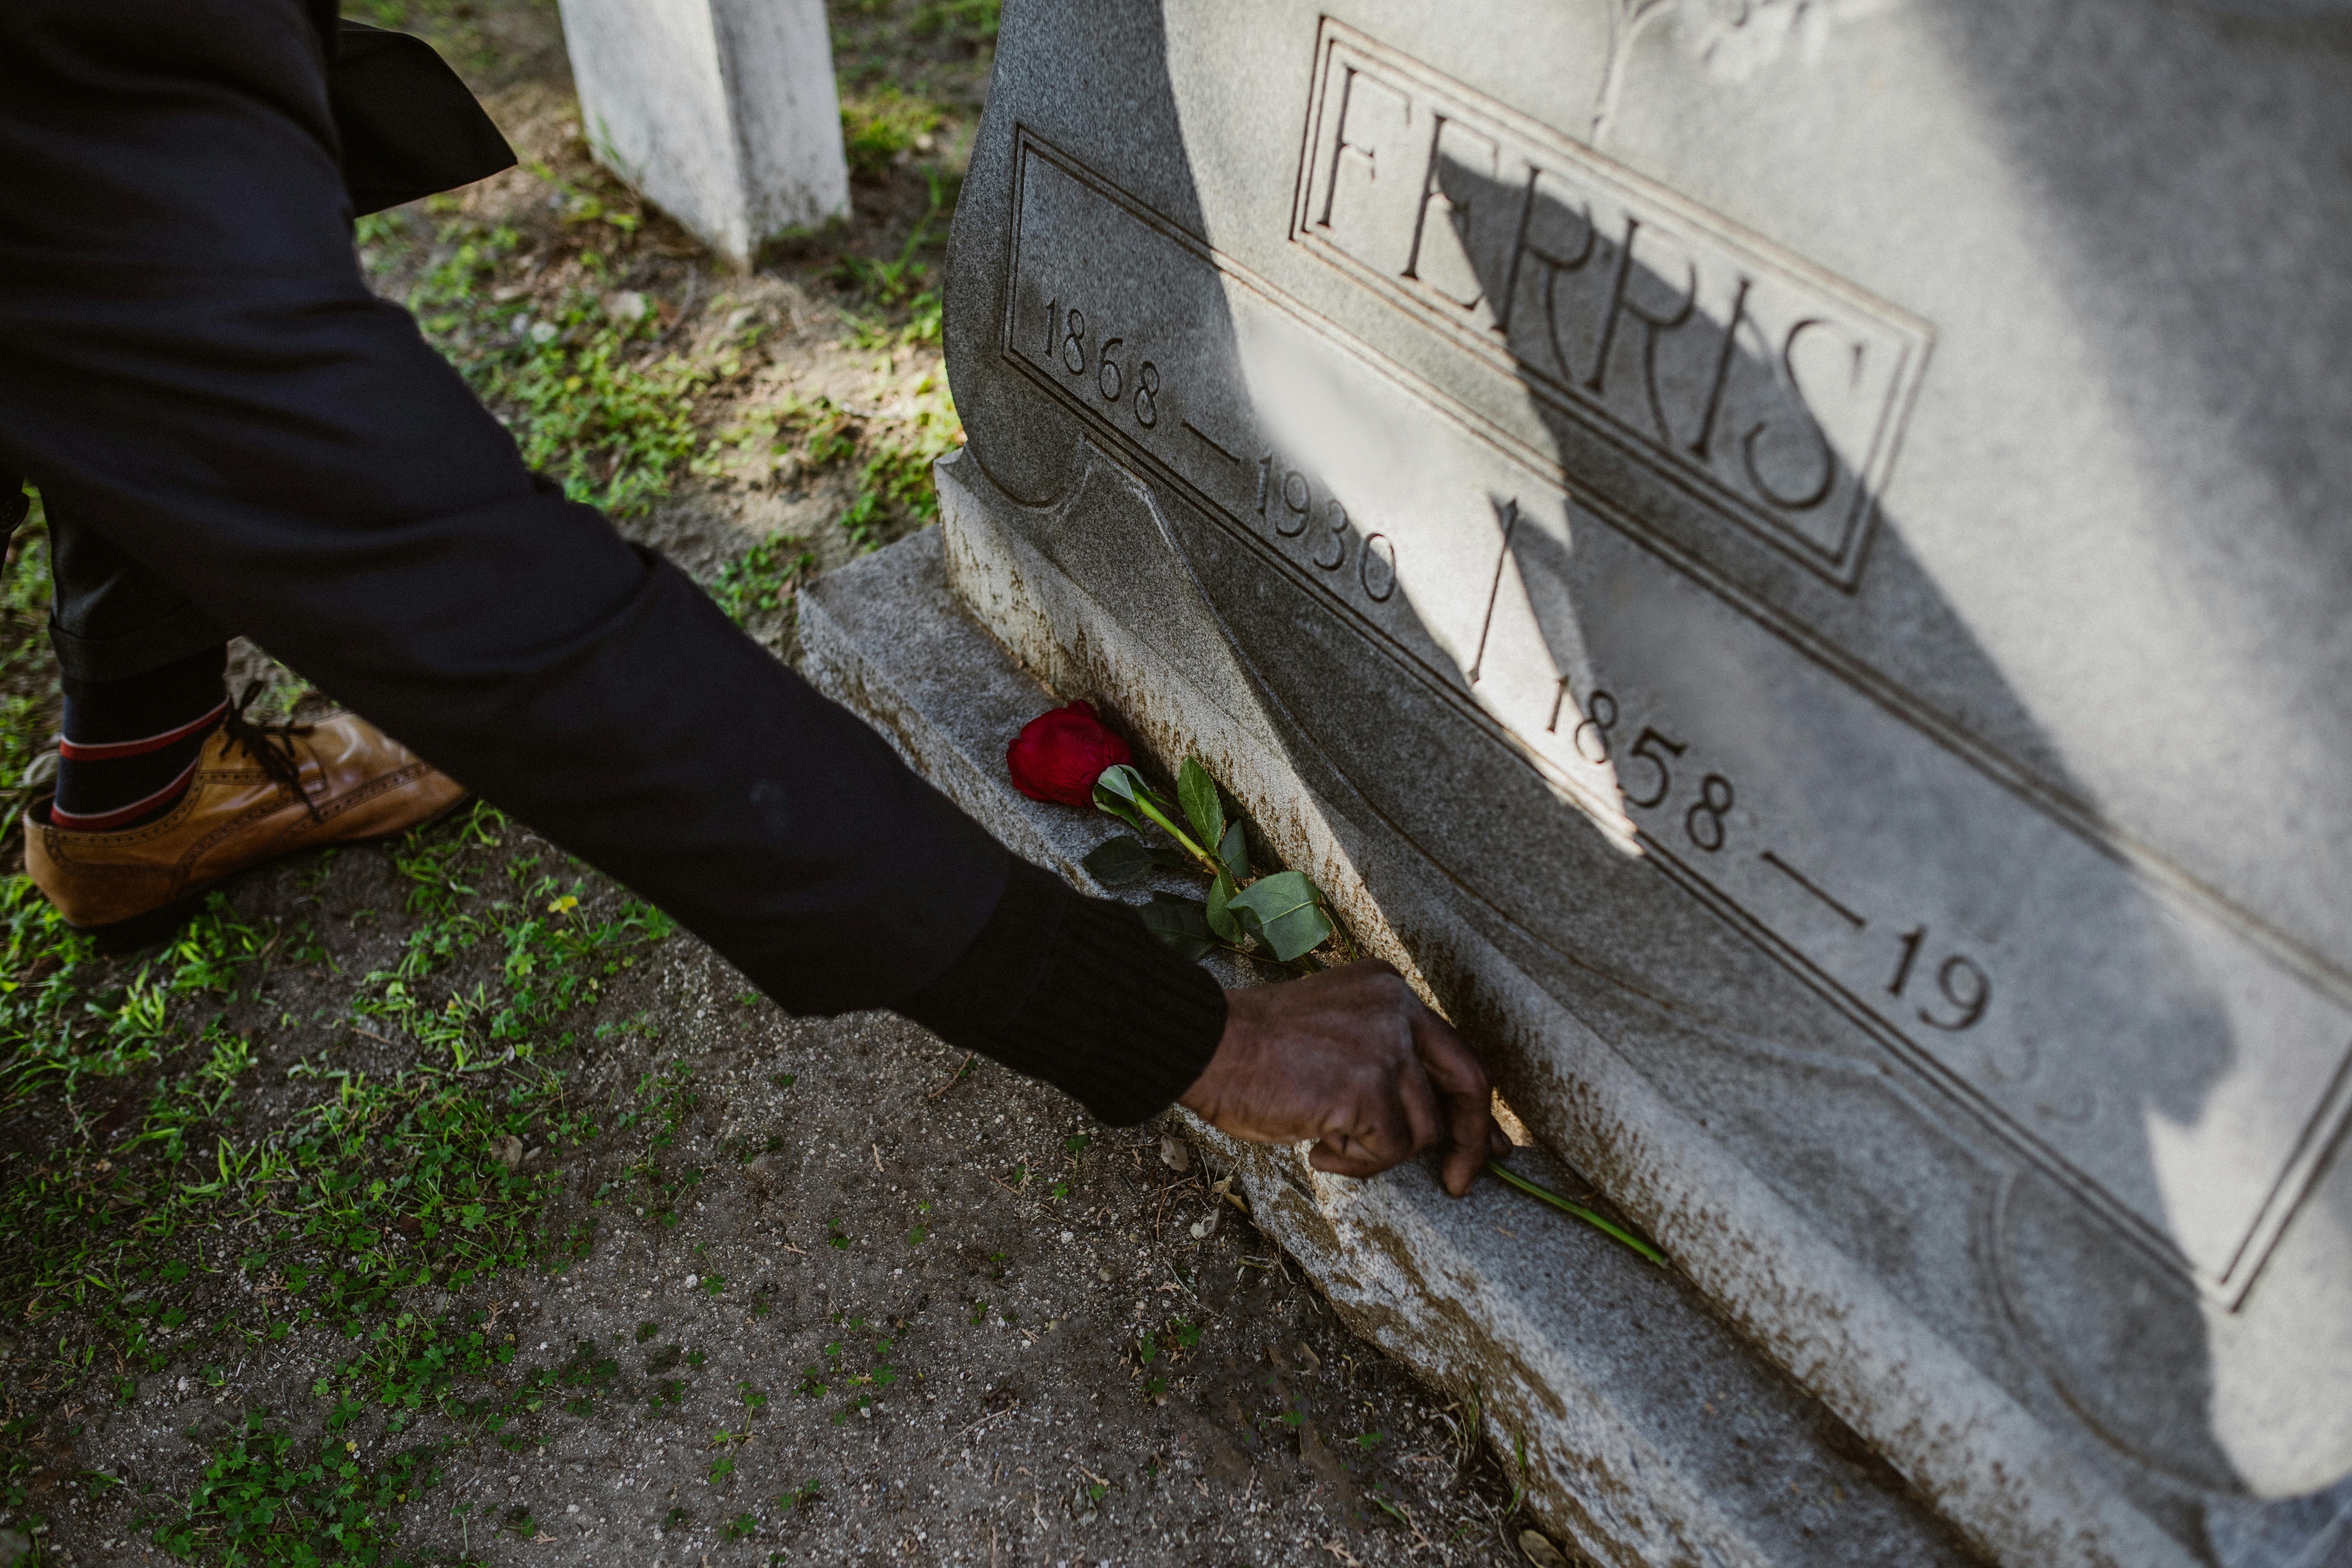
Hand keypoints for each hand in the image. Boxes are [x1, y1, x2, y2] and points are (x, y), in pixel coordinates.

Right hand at [1178, 960, 1508, 1195]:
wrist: (1205, 1044)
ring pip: (1420, 1130)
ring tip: (1326, 1141)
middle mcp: (1397, 1010)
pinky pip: (1387, 1151)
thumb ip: (1384, 1060)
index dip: (1476, 1104)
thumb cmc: (1254, 1050)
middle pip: (1468, 1082)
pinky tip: (1316, 1145)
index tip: (1489, 1142)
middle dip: (1472, 1141)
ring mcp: (1385, 1047)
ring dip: (1377, 1152)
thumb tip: (1433, 1121)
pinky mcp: (1367, 1087)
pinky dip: (1354, 1163)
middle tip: (1463, 1183)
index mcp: (1389, 992)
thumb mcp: (1336, 1036)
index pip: (1455, 1050)